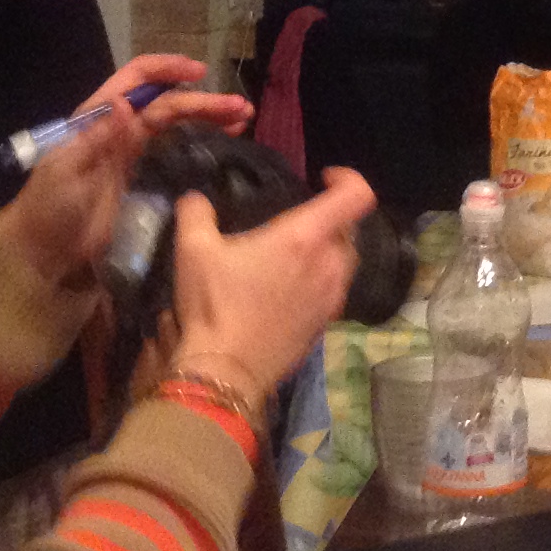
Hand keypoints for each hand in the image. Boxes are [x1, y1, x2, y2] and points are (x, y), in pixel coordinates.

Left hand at [0, 55, 249, 286]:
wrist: (44, 253)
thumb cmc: (48, 208)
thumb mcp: (64, 171)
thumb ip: (96, 138)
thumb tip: (127, 103)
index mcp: (98, 118)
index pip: (135, 80)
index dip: (166, 70)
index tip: (199, 72)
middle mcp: (120, 129)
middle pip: (167, 103)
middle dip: (203, 100)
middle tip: (241, 109)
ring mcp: (134, 154)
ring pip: (177, 124)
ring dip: (209, 117)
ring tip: (243, 119)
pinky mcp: (145, 180)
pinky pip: (178, 151)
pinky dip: (203, 142)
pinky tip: (226, 142)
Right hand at [168, 167, 376, 413]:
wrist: (226, 372)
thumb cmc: (214, 306)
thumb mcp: (193, 251)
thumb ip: (196, 213)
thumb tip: (196, 199)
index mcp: (306, 238)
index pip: (356, 195)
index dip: (348, 178)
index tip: (322, 177)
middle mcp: (330, 264)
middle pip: (349, 228)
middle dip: (329, 217)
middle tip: (296, 220)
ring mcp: (333, 297)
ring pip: (345, 261)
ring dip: (327, 250)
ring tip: (293, 253)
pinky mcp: (327, 323)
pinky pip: (334, 289)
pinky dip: (320, 279)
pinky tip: (288, 289)